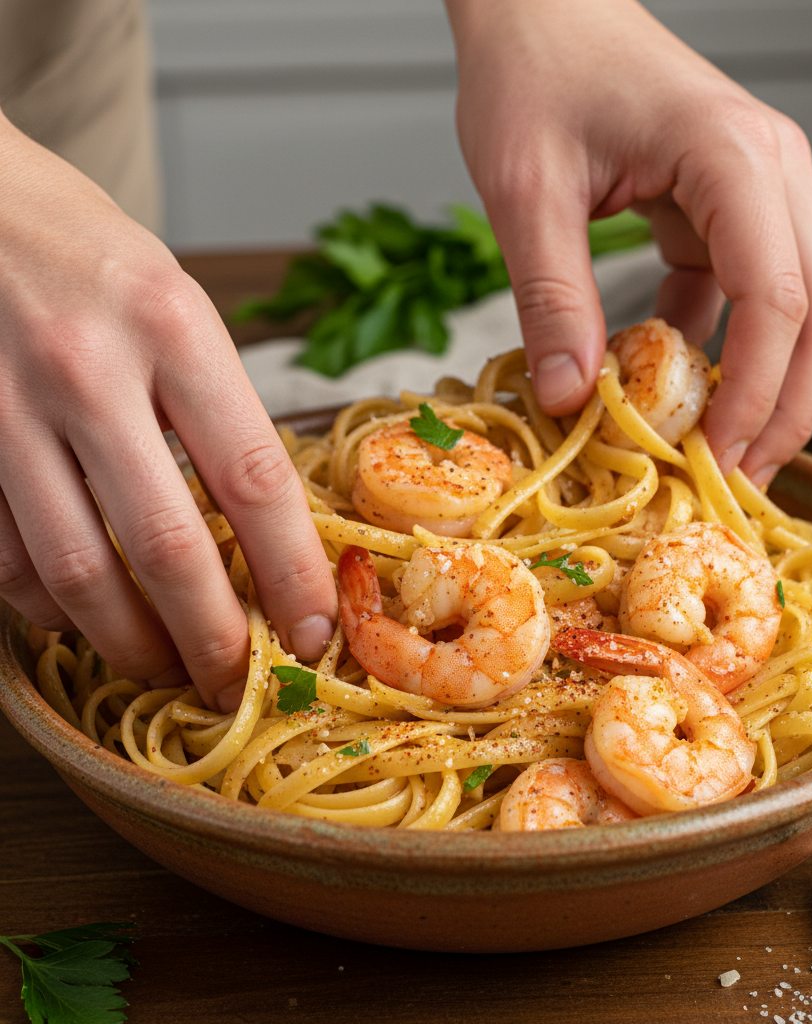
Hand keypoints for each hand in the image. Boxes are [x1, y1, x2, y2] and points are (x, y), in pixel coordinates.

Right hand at [0, 114, 336, 709]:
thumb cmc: (81, 245)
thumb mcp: (175, 303)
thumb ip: (213, 407)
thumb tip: (257, 523)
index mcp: (172, 329)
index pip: (254, 481)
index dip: (292, 571)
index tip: (313, 628)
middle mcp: (89, 372)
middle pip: (168, 547)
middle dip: (213, 637)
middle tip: (237, 684)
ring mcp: (7, 409)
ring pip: (78, 571)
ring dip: (130, 642)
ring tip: (167, 670)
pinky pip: (5, 557)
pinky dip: (48, 607)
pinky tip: (81, 620)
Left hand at [444, 0, 811, 484]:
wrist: (540, 7)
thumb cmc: (534, 69)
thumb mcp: (525, 190)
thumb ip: (551, 297)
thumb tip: (571, 399)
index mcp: (733, 157)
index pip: (777, 298)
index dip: (755, 394)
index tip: (716, 462)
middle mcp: (771, 172)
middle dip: (787, 408)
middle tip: (738, 483)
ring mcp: (758, 190)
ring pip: (801, 309)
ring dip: (765, 387)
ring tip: (716, 455)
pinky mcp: (727, 207)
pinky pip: (743, 293)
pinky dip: (716, 348)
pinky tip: (668, 386)